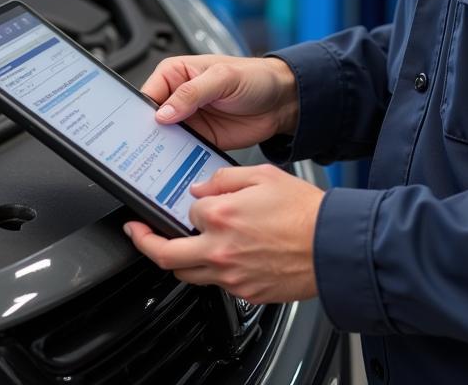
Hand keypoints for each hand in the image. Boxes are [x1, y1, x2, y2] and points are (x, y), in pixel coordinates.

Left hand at [124, 163, 323, 303]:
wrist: (332, 245)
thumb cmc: (304, 211)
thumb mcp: (263, 175)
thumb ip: (225, 178)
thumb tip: (202, 186)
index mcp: (222, 215)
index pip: (189, 207)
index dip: (194, 199)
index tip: (198, 197)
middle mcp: (220, 249)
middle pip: (165, 253)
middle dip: (144, 241)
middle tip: (136, 231)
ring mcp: (230, 275)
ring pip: (185, 274)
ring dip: (173, 259)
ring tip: (168, 247)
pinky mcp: (244, 291)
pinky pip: (213, 284)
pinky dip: (208, 271)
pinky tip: (216, 258)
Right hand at [139, 54, 297, 150]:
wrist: (282, 102)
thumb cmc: (255, 77)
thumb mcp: (223, 78)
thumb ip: (192, 93)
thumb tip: (163, 112)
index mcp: (176, 73)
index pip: (148, 94)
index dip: (139, 112)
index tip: (135, 129)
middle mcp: (177, 97)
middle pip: (150, 119)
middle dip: (146, 133)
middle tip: (142, 148)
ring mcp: (188, 120)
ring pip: (163, 138)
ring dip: (161, 149)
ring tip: (156, 161)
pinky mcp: (199, 140)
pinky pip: (181, 152)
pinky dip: (177, 160)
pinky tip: (176, 166)